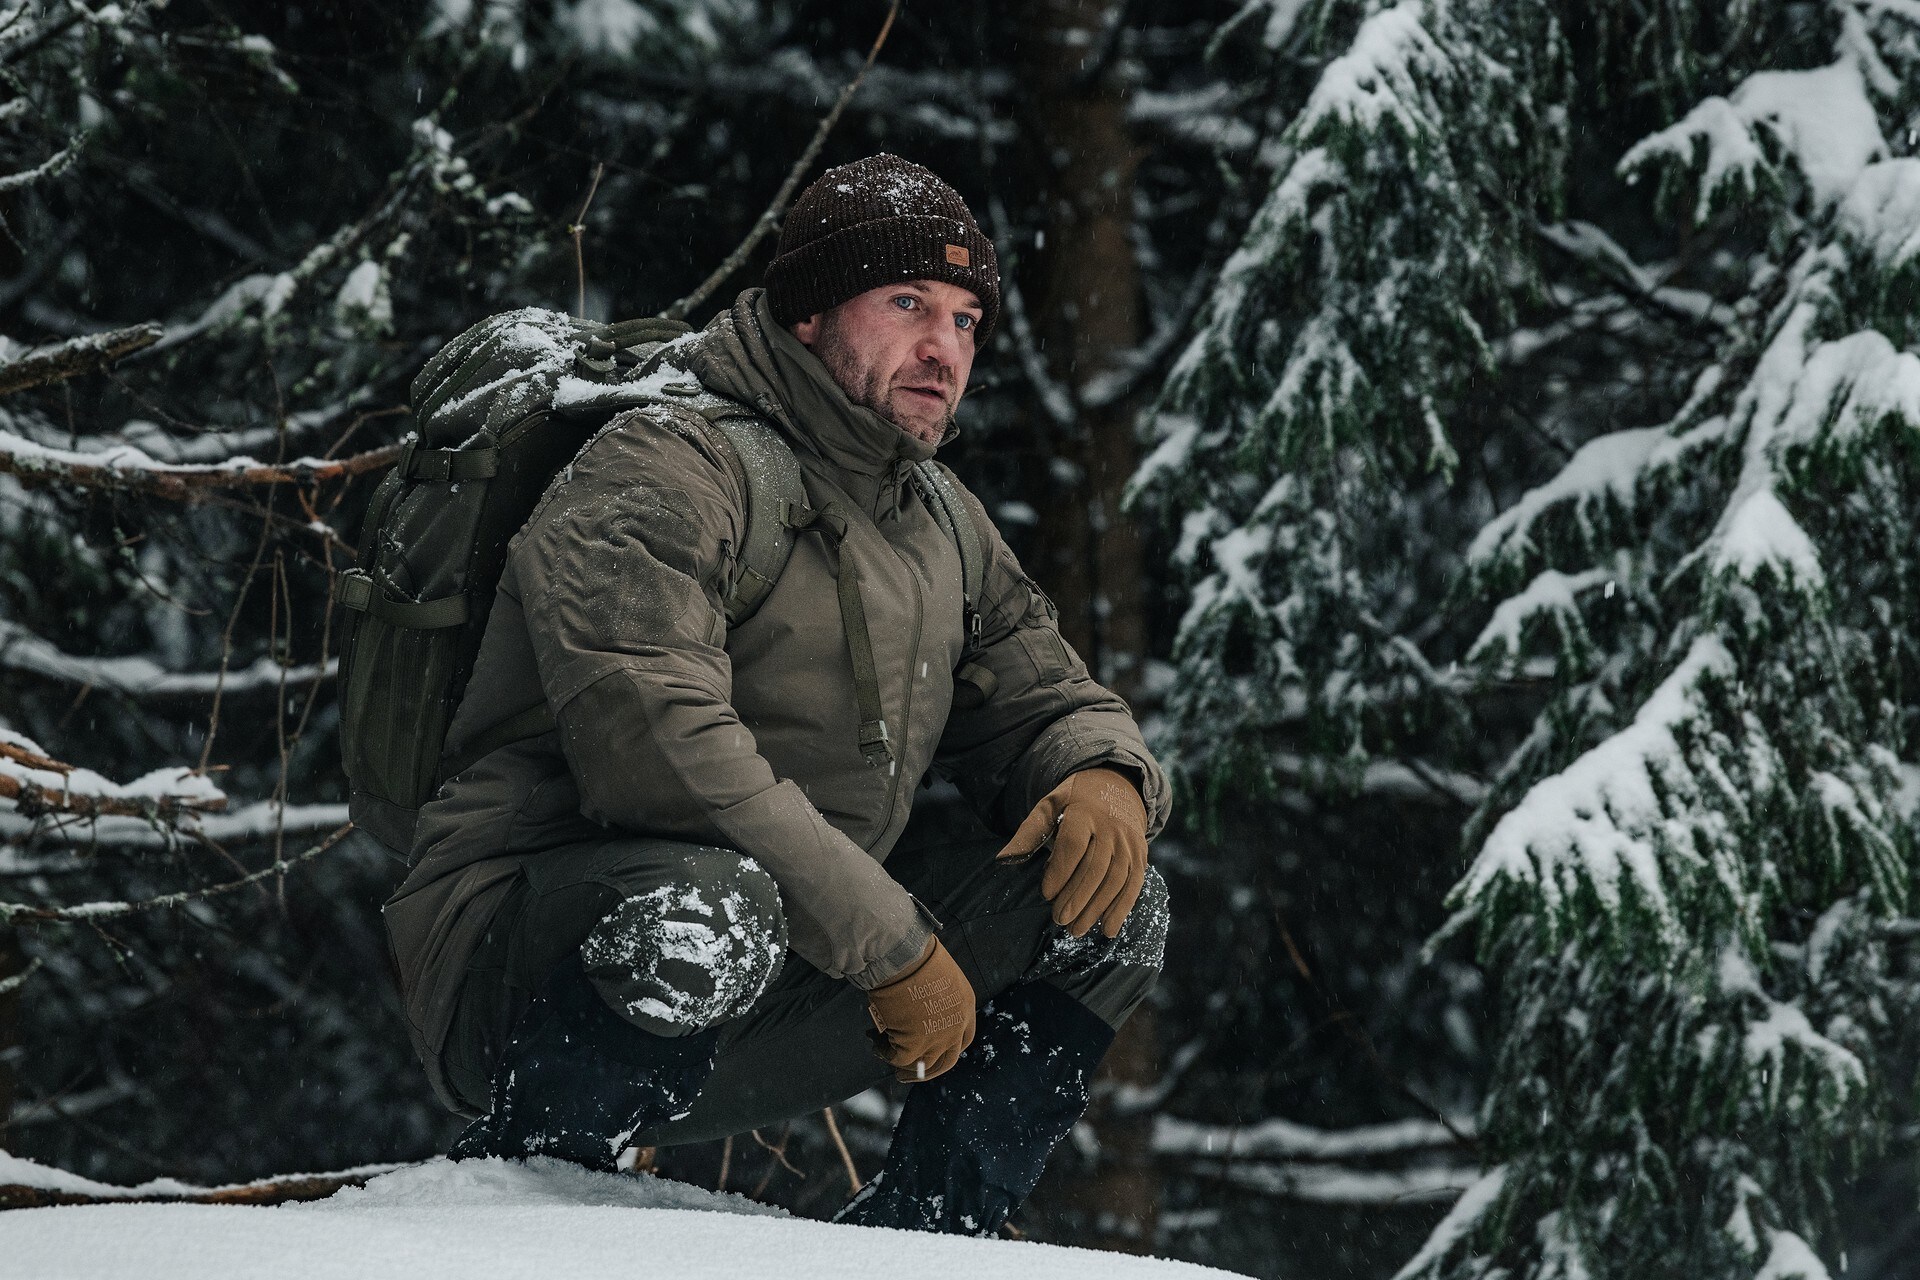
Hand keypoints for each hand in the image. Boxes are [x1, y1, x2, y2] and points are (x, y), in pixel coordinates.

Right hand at [865, 937, 975, 1082]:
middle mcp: (956, 1025)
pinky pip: (900, 1058)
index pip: (964, 1038)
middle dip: (930, 1069)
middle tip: (913, 1071)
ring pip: (924, 1065)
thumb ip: (935, 996)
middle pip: (947, 1060)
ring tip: (894, 1067)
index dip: (949, 1048)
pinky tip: (877, 1046)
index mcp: (965, 1005)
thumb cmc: (914, 954)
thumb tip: (917, 1009)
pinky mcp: (915, 1043)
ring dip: (908, 1069)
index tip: (936, 1051)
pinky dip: (886, 1054)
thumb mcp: (938, 974)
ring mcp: (937, 1037)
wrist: (902, 955)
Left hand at [998, 766, 1147, 937]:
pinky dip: (1121, 909)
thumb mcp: (1049, 807)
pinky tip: (1108, 930)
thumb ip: (1029, 833)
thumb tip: (1003, 860)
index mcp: (1084, 812)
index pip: (1073, 845)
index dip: (1060, 872)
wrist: (1117, 787)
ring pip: (1115, 880)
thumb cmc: (1074, 802)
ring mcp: (1129, 842)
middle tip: (1059, 919)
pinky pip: (1133, 885)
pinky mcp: (1140, 855)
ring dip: (1096, 909)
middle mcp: (1111, 827)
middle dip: (1076, 898)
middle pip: (1095, 867)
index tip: (1046, 894)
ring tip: (1076, 929)